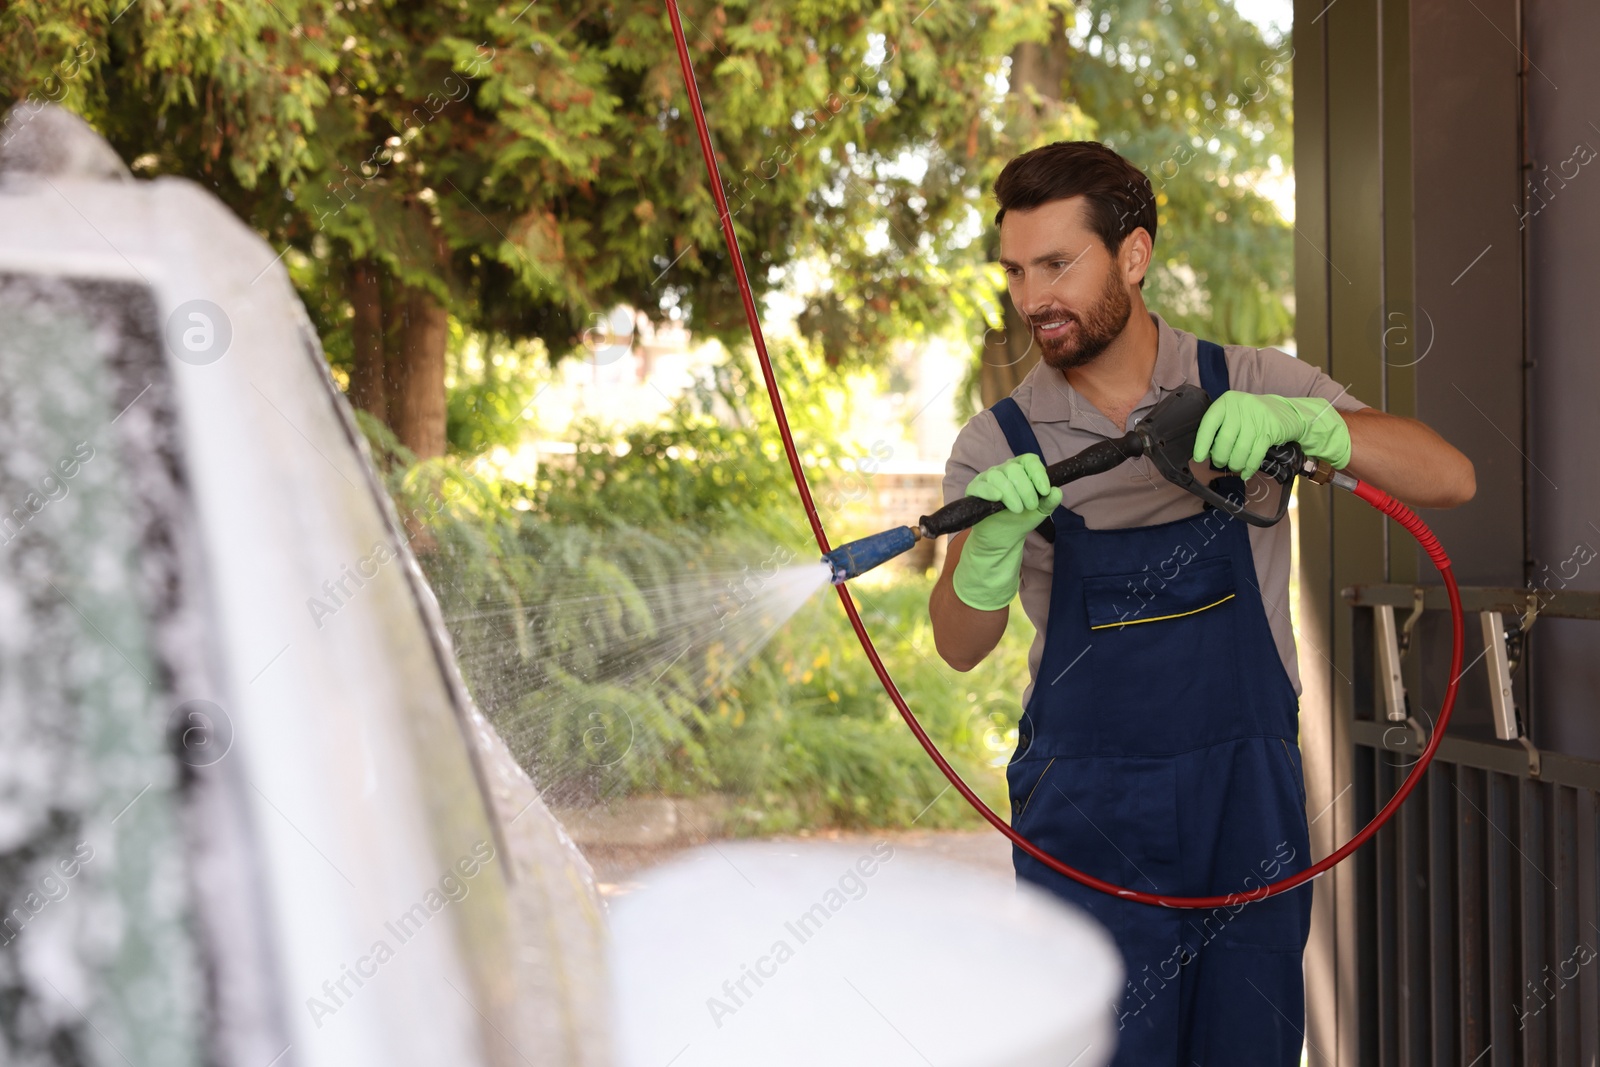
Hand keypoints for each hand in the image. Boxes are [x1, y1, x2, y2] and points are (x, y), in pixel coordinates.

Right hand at [952, 454, 1061, 610]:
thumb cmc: (1021, 519)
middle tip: (1031, 506)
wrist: (1003, 538)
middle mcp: (1003, 470)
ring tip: (1018, 510)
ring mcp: (987, 479)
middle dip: (1026, 489)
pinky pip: (979, 485)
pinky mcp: (974, 490)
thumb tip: (1057, 491)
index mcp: (1021, 470)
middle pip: (1014, 469)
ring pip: (997, 476)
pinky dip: (989, 491)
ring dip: (1010, 494)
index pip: (1029, 460)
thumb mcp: (1040, 511)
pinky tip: (997, 499)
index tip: (1045, 491)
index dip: (1038, 473)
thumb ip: (1049, 501)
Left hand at [1192, 392, 1352, 479]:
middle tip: (1221, 463)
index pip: (1208, 423)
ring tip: (1235, 467)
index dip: (1202, 443)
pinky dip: (1249, 468)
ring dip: (1235, 464)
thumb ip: (1220, 427)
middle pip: (1224, 440)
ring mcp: (1256, 419)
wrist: (1287, 412)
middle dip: (1220, 457)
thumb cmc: (1252, 416)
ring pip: (1239, 450)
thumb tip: (1206, 452)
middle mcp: (1240, 408)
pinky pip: (1255, 455)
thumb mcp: (1234, 413)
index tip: (1199, 457)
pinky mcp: (1269, 432)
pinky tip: (1245, 473)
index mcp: (1226, 401)